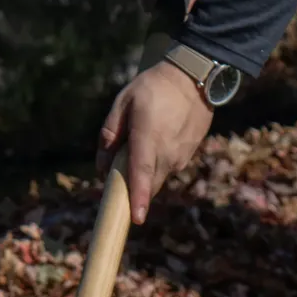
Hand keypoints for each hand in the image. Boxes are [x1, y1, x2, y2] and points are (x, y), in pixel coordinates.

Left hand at [95, 59, 212, 223]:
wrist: (194, 77)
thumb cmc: (153, 88)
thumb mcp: (123, 102)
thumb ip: (109, 134)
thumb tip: (102, 168)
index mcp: (148, 138)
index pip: (141, 173)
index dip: (138, 198)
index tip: (136, 219)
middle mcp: (167, 152)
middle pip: (147, 186)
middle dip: (133, 190)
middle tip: (121, 172)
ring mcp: (180, 156)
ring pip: (158, 179)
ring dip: (145, 174)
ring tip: (142, 143)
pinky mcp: (188, 156)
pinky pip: (168, 169)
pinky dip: (158, 164)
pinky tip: (157, 141)